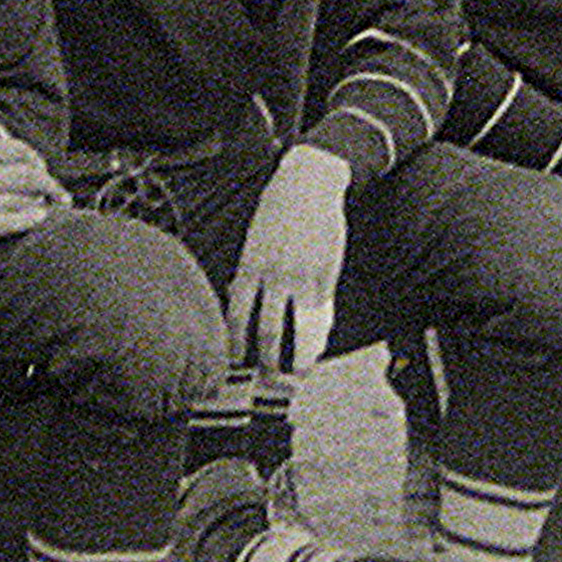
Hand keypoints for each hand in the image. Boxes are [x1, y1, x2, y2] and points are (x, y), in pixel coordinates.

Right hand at [0, 117, 67, 243]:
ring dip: (40, 200)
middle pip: (32, 176)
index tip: (38, 163)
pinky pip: (15, 221)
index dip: (33, 157)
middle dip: (49, 183)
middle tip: (59, 190)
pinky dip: (30, 218)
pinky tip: (39, 216)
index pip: (20, 150)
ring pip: (26, 199)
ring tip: (48, 203)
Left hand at [227, 145, 349, 376]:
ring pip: (299, 329)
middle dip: (266, 361)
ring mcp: (303, 276)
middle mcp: (274, 276)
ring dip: (298, 356)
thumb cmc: (277, 211)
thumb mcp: (254, 240)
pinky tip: (317, 344)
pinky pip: (322, 313)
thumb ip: (249, 272)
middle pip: (268, 331)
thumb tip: (242, 302)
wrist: (308, 183)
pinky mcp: (327, 274)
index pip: (236, 316)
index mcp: (250, 266)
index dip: (234, 344)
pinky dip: (319, 333)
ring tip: (297, 372)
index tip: (234, 362)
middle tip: (267, 378)